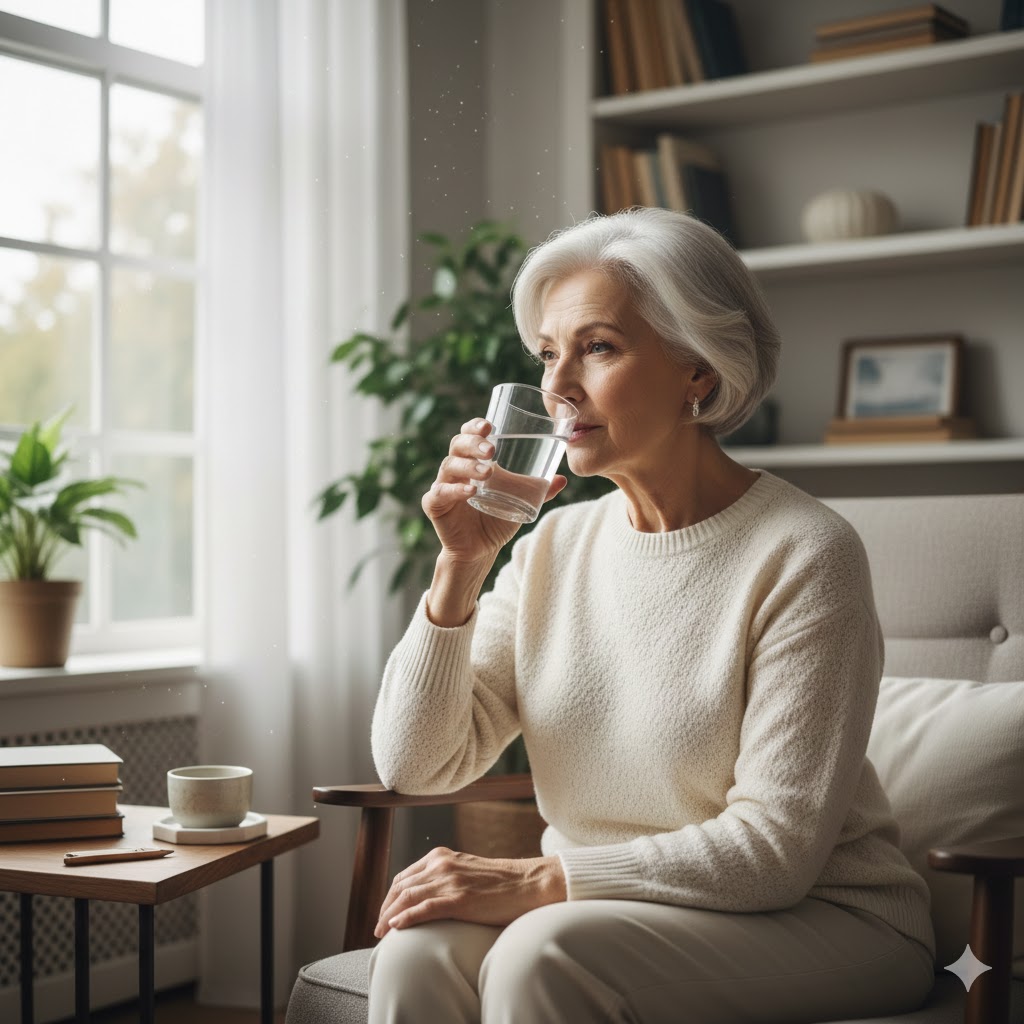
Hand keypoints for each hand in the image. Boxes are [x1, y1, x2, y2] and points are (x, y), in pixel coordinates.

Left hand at [374, 847, 566, 938]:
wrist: (529, 883)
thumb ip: (446, 878)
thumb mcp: (467, 872)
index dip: (390, 897)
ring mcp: (450, 881)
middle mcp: (441, 864)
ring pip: (407, 898)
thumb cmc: (501, 882)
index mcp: (442, 856)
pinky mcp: (459, 899)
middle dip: (385, 908)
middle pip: (400, 887)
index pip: (404, 877)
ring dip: (389, 917)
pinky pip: (424, 908)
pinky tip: (395, 928)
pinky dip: (406, 918)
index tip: (385, 913)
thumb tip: (429, 896)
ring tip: (381, 933)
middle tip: (378, 928)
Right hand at [423, 418, 566, 566]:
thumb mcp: (521, 501)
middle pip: (458, 445)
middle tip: (491, 449)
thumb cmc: (497, 518)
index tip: (489, 425)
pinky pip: (440, 493)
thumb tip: (562, 479)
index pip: (469, 435)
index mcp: (473, 460)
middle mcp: (456, 469)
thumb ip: (540, 490)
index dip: (475, 426)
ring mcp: (443, 485)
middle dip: (473, 443)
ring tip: (487, 472)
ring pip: (449, 465)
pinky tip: (470, 491)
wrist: (480, 549)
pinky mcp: (435, 505)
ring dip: (468, 466)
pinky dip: (455, 490)